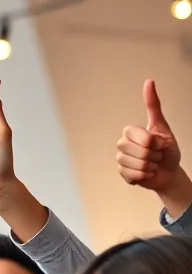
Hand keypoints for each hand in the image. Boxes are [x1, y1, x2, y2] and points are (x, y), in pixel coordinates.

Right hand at [117, 80, 190, 216]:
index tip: (160, 144)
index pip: (142, 138)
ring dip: (150, 167)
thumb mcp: (163, 126)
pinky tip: (146, 173)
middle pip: (139, 152)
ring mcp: (120, 159)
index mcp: (131, 132)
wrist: (168, 172)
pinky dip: (145, 176)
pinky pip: (133, 175)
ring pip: (136, 164)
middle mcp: (122, 144)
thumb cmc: (167, 150)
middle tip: (156, 155)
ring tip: (152, 164)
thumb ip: (153, 105)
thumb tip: (148, 82)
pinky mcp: (121, 173)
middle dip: (153, 156)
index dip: (155, 143)